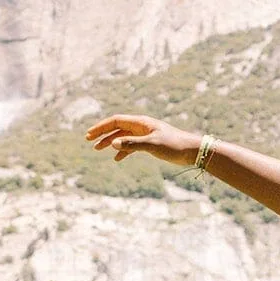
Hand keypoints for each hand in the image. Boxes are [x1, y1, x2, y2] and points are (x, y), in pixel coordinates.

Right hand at [85, 113, 199, 166]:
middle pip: (116, 127)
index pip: (115, 121)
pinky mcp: (149, 143)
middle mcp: (141, 126)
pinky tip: (117, 159)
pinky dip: (123, 151)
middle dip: (102, 134)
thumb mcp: (151, 145)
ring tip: (98, 149)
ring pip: (123, 137)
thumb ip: (132, 144)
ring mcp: (145, 135)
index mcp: (140, 122)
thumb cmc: (173, 145)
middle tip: (89, 141)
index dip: (101, 127)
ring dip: (110, 142)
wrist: (191, 150)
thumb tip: (113, 144)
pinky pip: (131, 145)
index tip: (89, 135)